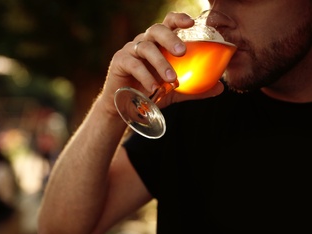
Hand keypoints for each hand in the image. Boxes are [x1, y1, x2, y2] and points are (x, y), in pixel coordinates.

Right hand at [99, 12, 223, 115]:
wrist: (124, 107)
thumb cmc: (149, 93)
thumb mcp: (174, 91)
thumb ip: (194, 88)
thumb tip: (220, 87)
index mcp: (158, 44)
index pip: (168, 24)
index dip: (178, 19)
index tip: (192, 23)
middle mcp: (144, 42)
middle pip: (156, 30)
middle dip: (170, 38)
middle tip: (182, 52)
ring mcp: (130, 50)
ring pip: (146, 47)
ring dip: (160, 62)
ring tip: (172, 78)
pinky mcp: (119, 62)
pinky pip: (133, 64)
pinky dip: (145, 75)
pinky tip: (154, 87)